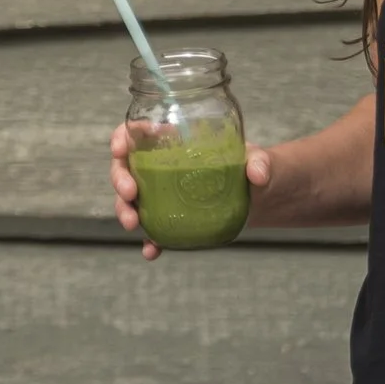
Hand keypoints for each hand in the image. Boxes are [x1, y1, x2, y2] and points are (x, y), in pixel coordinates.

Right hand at [110, 122, 277, 261]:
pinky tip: (150, 251)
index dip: (122, 138)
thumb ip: (260, 162)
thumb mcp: (261, 159)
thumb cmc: (257, 167)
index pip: (139, 133)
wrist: (264, 197)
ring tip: (131, 224)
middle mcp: (162, 166)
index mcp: (176, 141)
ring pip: (132, 200)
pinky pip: (154, 229)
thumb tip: (257, 174)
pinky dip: (149, 241)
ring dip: (124, 210)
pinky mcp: (173, 218)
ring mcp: (164, 194)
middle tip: (129, 194)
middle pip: (127, 167)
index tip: (121, 148)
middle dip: (119, 179)